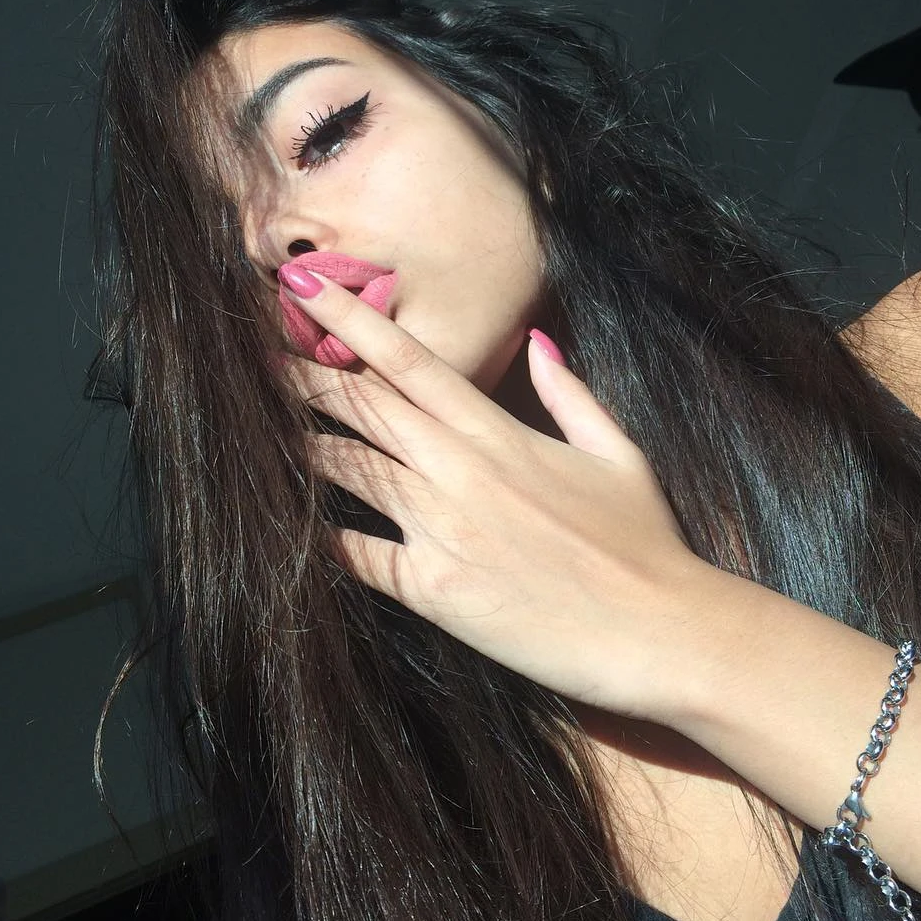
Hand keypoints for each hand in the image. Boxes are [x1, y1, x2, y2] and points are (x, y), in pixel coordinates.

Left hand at [277, 263, 706, 722]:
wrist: (662, 632)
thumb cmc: (647, 543)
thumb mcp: (618, 453)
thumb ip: (572, 393)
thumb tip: (539, 343)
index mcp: (501, 433)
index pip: (408, 361)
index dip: (346, 318)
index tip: (301, 287)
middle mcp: (461, 471)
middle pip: (362, 406)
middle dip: (304, 375)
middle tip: (258, 357)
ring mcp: (442, 531)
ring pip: (349, 472)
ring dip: (305, 446)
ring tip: (267, 431)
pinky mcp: (434, 592)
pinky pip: (359, 557)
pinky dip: (325, 538)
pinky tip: (299, 527)